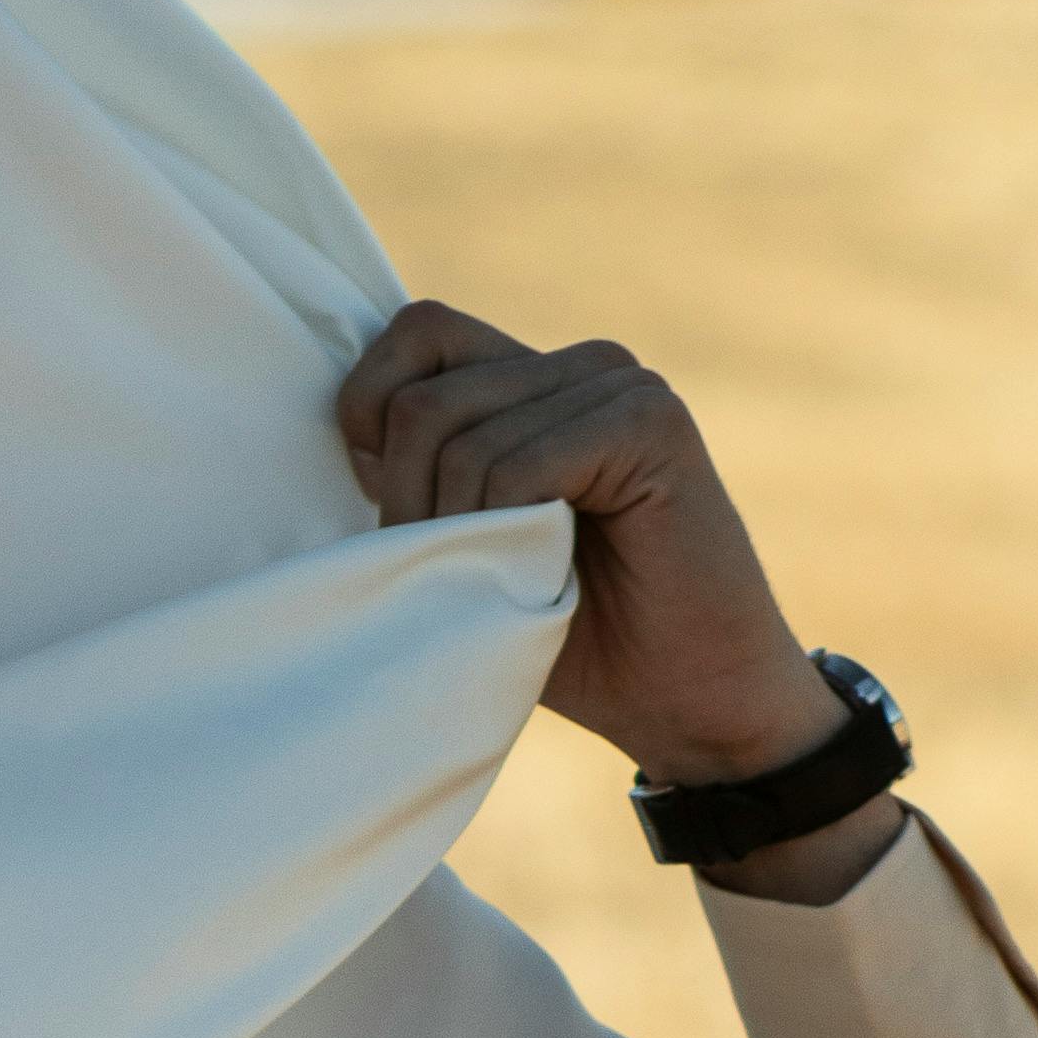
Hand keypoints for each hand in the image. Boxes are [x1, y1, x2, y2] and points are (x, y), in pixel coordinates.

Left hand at [335, 298, 904, 898]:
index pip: (416, 332)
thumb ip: (425, 477)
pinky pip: (518, 463)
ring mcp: (620, 385)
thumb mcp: (471, 549)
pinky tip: (544, 573)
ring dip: (454, 528)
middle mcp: (579, 366)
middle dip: (405, 498)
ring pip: (458, 432)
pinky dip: (504, 531)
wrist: (692, 705)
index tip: (396, 511)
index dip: (372, 414)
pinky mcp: (651, 423)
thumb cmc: (581, 641)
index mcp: (536, 381)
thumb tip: (344, 427)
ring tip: (505, 583)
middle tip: (452, 572)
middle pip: (420, 393)